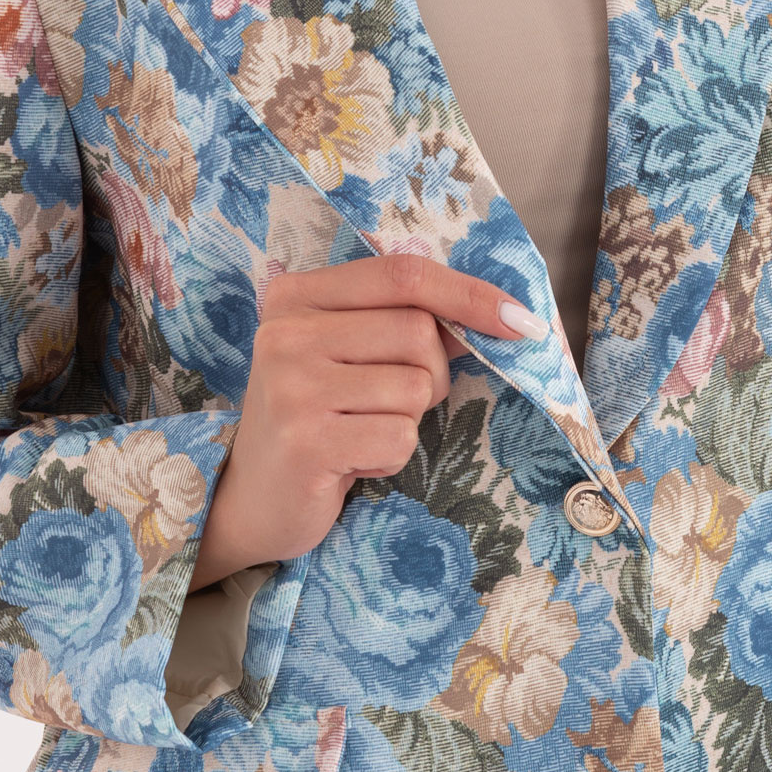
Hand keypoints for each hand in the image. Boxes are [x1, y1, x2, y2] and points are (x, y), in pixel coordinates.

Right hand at [188, 252, 545, 589]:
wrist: (251, 498)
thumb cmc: (316, 415)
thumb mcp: (349, 352)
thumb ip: (403, 320)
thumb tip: (497, 312)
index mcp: (297, 294)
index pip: (403, 273)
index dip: (468, 293)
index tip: (520, 320)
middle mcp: (285, 331)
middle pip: (417, 332)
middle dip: (431, 374)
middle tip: (388, 401)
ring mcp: (291, 386)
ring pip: (415, 388)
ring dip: (407, 420)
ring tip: (361, 430)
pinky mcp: (306, 441)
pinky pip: (399, 438)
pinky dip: (391, 456)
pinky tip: (351, 461)